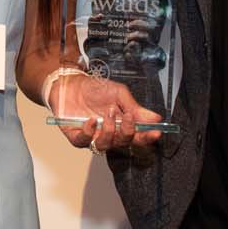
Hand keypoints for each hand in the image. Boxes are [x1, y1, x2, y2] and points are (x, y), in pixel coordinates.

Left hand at [50, 72, 164, 155]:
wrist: (71, 83)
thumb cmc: (95, 89)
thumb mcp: (119, 93)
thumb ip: (135, 107)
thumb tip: (156, 118)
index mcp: (122, 125)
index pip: (138, 136)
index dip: (148, 137)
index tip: (156, 133)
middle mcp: (109, 134)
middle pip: (123, 143)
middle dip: (128, 132)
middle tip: (128, 117)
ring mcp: (93, 137)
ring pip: (105, 145)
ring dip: (110, 130)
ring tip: (108, 113)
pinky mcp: (76, 137)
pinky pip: (84, 141)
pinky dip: (89, 132)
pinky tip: (91, 121)